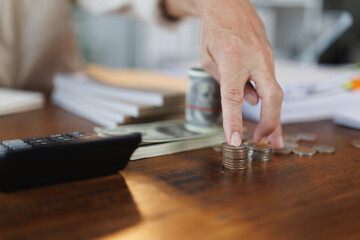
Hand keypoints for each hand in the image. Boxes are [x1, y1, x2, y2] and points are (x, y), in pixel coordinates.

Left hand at [165, 0, 283, 148]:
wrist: (229, 4)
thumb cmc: (214, 30)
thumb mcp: (208, 58)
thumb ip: (226, 82)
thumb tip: (250, 101)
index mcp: (232, 60)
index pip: (234, 97)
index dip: (235, 121)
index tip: (235, 140)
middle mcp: (255, 59)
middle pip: (272, 96)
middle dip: (271, 123)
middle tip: (265, 142)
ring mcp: (266, 58)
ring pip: (275, 92)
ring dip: (274, 117)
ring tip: (270, 138)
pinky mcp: (270, 58)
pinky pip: (271, 83)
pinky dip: (268, 100)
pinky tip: (264, 113)